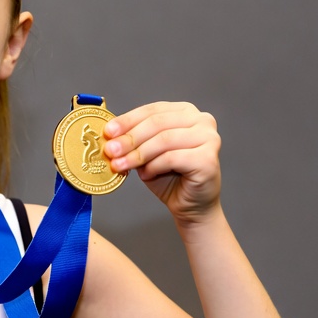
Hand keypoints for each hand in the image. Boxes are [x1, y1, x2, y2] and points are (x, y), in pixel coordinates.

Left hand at [102, 102, 221, 223]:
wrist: (191, 206)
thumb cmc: (169, 176)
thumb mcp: (146, 152)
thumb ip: (133, 139)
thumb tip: (110, 134)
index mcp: (185, 111)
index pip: (151, 110)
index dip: (127, 120)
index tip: (108, 132)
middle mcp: (202, 120)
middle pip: (157, 123)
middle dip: (129, 138)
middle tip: (110, 150)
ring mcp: (209, 138)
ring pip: (164, 140)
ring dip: (137, 154)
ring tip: (120, 165)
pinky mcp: (209, 159)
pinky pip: (172, 158)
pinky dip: (154, 166)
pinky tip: (145, 174)